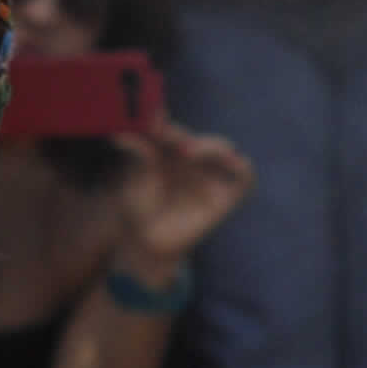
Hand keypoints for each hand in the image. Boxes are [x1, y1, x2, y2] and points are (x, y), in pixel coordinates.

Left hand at [109, 120, 255, 270]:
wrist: (147, 243)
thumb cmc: (139, 209)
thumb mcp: (136, 178)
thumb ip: (138, 154)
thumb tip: (123, 133)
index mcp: (172, 148)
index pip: (174, 129)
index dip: (165, 124)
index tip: (152, 125)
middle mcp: (195, 159)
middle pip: (196, 138)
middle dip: (182, 136)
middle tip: (165, 137)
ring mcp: (211, 175)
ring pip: (223, 148)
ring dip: (209, 146)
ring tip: (186, 151)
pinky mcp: (226, 196)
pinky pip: (244, 177)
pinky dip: (240, 166)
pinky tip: (229, 160)